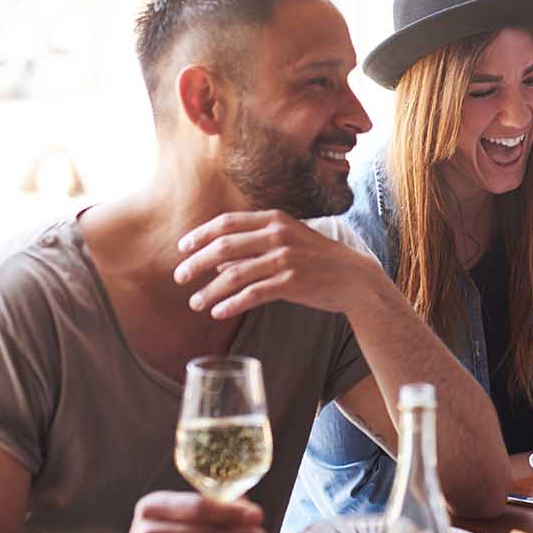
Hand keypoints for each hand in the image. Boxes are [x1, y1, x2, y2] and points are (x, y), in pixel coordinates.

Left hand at [175, 210, 384, 318]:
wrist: (354, 278)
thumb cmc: (318, 260)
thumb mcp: (287, 243)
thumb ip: (253, 247)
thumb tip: (218, 259)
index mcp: (275, 220)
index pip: (227, 223)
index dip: (200, 235)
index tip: (182, 249)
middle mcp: (278, 235)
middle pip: (224, 246)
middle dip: (196, 263)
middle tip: (179, 277)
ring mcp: (285, 258)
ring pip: (234, 274)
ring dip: (209, 290)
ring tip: (195, 303)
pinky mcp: (291, 282)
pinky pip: (252, 294)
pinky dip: (231, 304)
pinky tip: (218, 312)